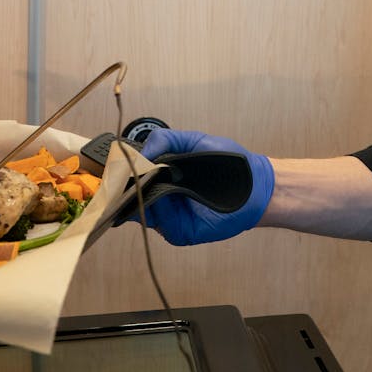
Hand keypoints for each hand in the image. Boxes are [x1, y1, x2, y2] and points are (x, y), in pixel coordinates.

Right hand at [134, 128, 274, 245]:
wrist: (256, 185)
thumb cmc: (230, 163)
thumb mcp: (194, 141)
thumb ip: (164, 140)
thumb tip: (138, 153)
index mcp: (164, 178)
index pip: (133, 181)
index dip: (122, 175)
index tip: (114, 168)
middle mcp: (164, 199)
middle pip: (132, 199)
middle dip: (126, 188)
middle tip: (122, 177)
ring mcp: (171, 217)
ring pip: (143, 212)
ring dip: (141, 197)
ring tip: (145, 181)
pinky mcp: (180, 232)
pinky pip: (161, 224)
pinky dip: (159, 210)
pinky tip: (164, 196)